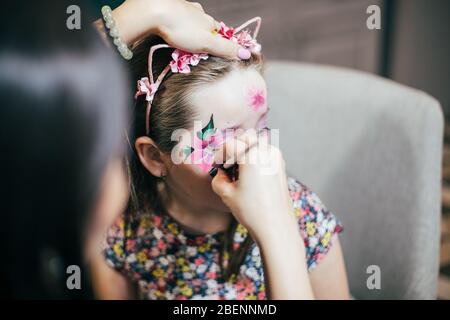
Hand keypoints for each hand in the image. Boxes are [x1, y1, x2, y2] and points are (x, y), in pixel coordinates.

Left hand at [111, 0, 245, 58]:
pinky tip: (171, 30)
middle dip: (203, 38)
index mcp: (209, 21)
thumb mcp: (207, 43)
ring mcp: (184, 9)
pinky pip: (176, 18)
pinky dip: (176, 25)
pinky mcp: (169, 9)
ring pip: (191, 22)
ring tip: (183, 41)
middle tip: (197, 50)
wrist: (154, 12)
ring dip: (189, 31)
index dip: (220, 43)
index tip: (216, 53)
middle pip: (205, 27)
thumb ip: (225, 49)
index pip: (220, 33)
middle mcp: (198, 13)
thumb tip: (247, 54)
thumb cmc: (181, 29)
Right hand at [211, 132, 313, 298]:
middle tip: (228, 164)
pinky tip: (250, 176)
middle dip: (235, 148)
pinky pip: (266, 152)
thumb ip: (218, 178)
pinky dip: (256, 158)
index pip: (231, 145)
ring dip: (246, 151)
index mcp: (252, 156)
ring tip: (239, 171)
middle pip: (247, 137)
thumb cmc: (252, 211)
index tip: (216, 165)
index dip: (220, 154)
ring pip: (258, 143)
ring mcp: (277, 158)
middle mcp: (267, 152)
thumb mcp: (226, 194)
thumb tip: (221, 172)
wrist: (276, 227)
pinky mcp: (281, 166)